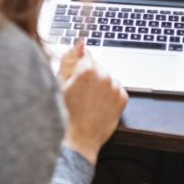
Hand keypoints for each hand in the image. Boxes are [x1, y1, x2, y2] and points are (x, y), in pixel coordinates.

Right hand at [58, 41, 127, 164]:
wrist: (77, 140)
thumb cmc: (64, 113)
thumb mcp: (60, 83)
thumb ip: (70, 59)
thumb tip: (80, 42)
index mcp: (86, 69)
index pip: (86, 56)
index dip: (79, 66)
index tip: (76, 78)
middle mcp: (104, 75)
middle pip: (97, 67)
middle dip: (90, 75)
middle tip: (80, 94)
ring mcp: (114, 88)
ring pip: (107, 78)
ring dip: (101, 85)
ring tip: (89, 102)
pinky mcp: (123, 99)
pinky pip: (116, 90)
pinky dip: (110, 95)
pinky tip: (99, 106)